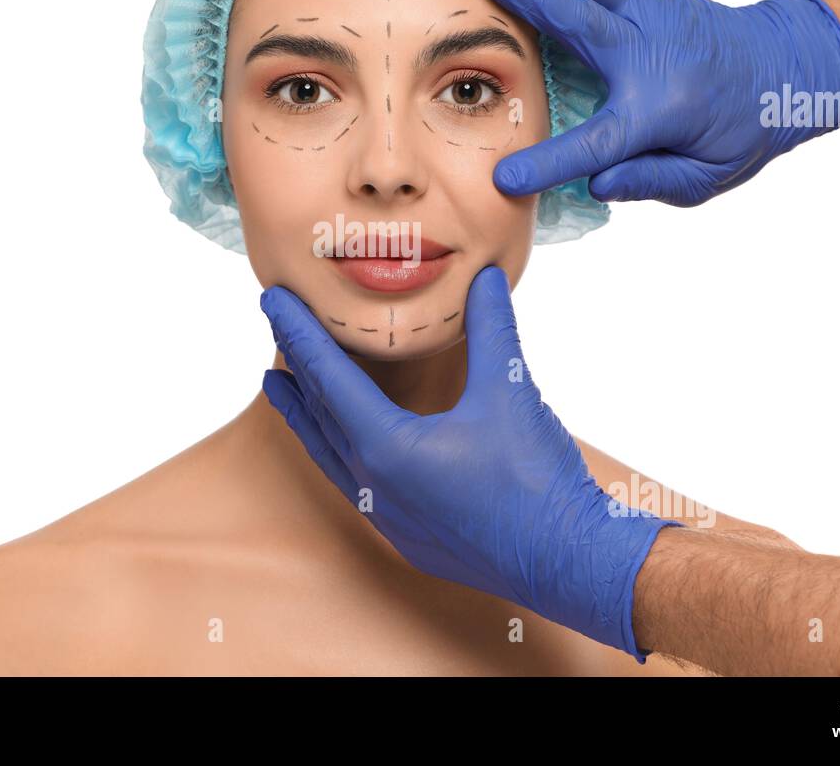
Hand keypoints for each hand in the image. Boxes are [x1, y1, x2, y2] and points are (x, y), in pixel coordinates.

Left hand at [259, 265, 680, 661]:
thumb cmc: (535, 481)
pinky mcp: (407, 534)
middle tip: (275, 326)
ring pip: (329, 453)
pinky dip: (336, 449)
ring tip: (280, 385)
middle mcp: (373, 484)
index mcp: (386, 447)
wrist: (567, 561)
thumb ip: (491, 329)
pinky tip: (344, 443)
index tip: (272, 300)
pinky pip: (353, 483)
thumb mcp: (509, 391)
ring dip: (305, 414)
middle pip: (318, 413)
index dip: (299, 332)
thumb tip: (485, 278)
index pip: (327, 376)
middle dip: (295, 365)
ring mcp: (387, 515)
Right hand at [474, 0, 839, 205]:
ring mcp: (655, 14)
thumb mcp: (704, 178)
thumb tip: (597, 187)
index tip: (506, 178)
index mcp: (659, 113)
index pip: (597, 146)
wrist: (788, 71)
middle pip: (581, 20)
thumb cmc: (740, 132)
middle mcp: (653, 54)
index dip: (550, 164)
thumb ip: (650, 181)